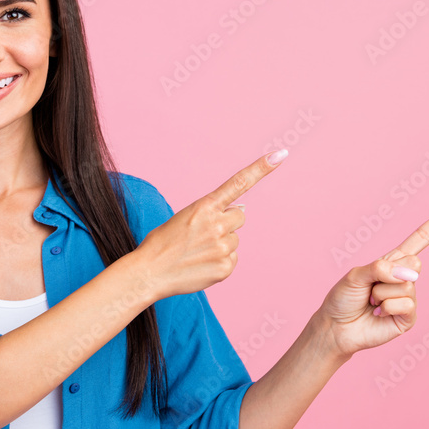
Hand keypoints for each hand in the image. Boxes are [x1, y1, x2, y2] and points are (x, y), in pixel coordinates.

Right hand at [135, 150, 287, 300]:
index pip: (238, 183)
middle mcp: (217, 224)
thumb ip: (211, 213)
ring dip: (221, 243)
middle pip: (240, 217)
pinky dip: (219, 262)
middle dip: (227, 223)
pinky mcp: (225, 267)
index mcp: (204, 206)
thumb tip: (239, 214)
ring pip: (234, 240)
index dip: (261, 168)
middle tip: (204, 234)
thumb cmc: (163, 243)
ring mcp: (222, 247)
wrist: (148, 273)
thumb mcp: (184, 218)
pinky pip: (231, 259)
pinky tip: (201, 264)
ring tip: (197, 252)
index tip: (280, 155)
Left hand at [313, 201, 428, 358]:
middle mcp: (405, 277)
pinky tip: (378, 314)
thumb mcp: (356, 274)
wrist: (336, 327)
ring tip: (371, 302)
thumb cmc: (343, 299)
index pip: (422, 238)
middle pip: (415, 262)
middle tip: (370, 288)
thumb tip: (410, 275)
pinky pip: (406, 304)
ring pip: (406, 284)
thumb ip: (380, 268)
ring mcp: (409, 298)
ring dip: (381, 293)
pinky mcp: (409, 317)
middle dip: (388, 273)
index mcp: (393, 261)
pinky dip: (387, 308)